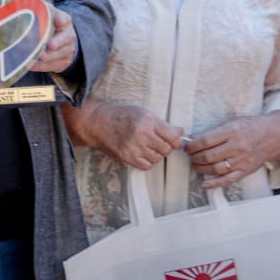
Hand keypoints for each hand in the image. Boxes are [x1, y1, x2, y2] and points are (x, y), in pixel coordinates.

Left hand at [29, 7, 78, 74]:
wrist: (63, 40)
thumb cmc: (50, 23)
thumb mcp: (46, 11)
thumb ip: (37, 1)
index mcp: (64, 20)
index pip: (65, 19)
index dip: (62, 20)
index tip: (59, 21)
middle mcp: (68, 36)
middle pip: (65, 39)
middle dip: (58, 43)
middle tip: (50, 45)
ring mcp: (67, 50)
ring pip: (59, 55)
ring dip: (48, 57)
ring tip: (37, 57)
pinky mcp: (62, 62)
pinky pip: (51, 66)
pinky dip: (40, 66)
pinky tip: (30, 65)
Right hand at [62, 102, 184, 169]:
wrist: (98, 123)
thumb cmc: (122, 116)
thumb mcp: (143, 113)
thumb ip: (162, 124)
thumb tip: (181, 132)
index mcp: (148, 120)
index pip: (173, 137)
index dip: (177, 141)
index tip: (173, 140)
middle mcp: (142, 134)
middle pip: (166, 150)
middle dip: (165, 147)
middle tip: (157, 143)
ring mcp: (134, 147)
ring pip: (157, 158)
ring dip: (155, 154)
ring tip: (146, 147)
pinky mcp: (127, 157)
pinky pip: (146, 166)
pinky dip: (147, 162)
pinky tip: (141, 154)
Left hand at [185, 113, 279, 189]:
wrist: (274, 135)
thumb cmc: (251, 126)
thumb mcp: (233, 122)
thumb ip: (215, 131)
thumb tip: (194, 138)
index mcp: (232, 131)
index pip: (205, 141)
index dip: (192, 146)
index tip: (186, 146)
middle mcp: (236, 146)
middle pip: (208, 156)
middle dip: (194, 157)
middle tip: (189, 156)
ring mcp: (241, 160)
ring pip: (216, 169)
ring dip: (201, 169)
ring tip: (195, 165)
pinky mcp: (246, 171)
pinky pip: (228, 180)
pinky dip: (214, 183)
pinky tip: (204, 184)